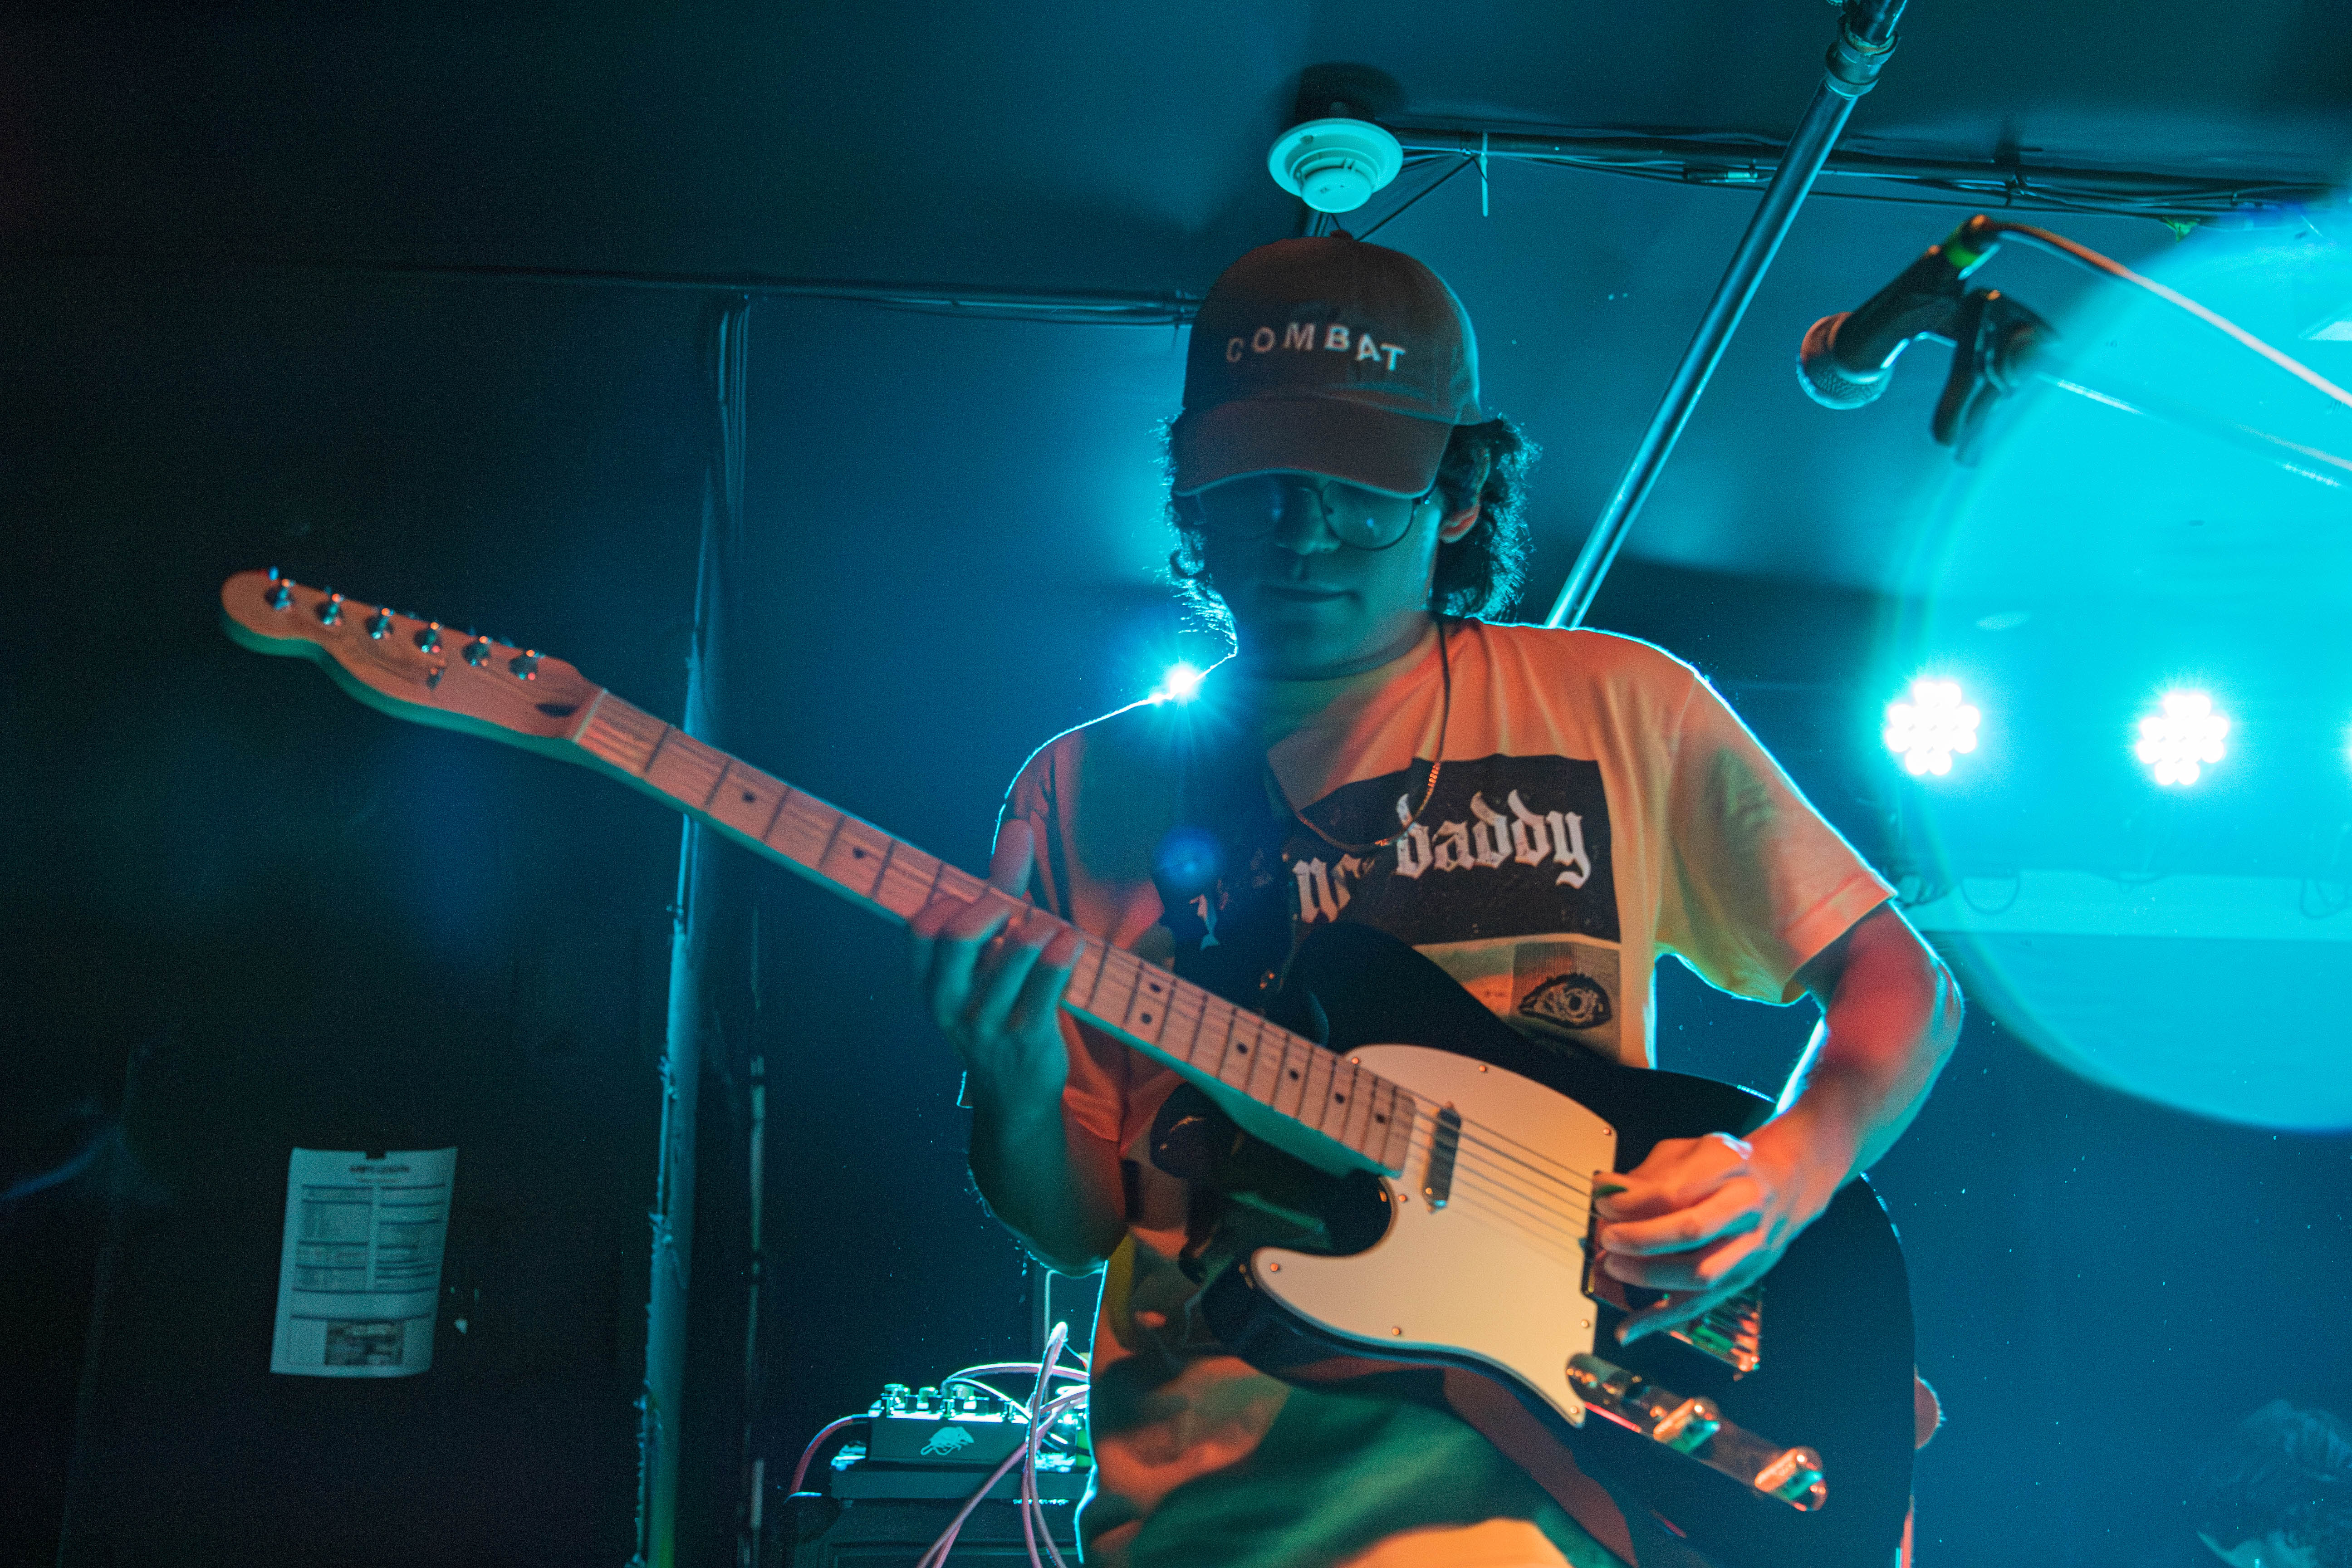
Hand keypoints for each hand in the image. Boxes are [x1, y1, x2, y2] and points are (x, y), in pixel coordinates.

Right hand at [906, 820, 1084, 1098]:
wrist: (1013, 1093)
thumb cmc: (1000, 1005)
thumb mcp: (989, 952)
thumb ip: (1001, 888)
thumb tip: (1018, 827)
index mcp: (928, 981)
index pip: (919, 926)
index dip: (950, 900)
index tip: (979, 899)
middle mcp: (949, 1002)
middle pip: (957, 935)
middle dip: (991, 908)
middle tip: (1012, 908)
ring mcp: (986, 1023)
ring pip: (1010, 955)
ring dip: (1037, 929)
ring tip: (1049, 930)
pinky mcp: (1027, 1037)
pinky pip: (1046, 985)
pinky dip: (1062, 953)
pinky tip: (1070, 941)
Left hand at [1591, 1114, 1851, 1345]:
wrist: (1786, 1183)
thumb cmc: (1728, 1167)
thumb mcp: (1691, 1151)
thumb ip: (1649, 1172)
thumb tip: (1605, 1189)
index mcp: (1728, 1169)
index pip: (1675, 1191)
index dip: (1632, 1201)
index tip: (1602, 1202)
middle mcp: (1745, 1210)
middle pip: (1691, 1230)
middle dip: (1641, 1238)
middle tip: (1608, 1237)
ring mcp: (1750, 1249)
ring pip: (1700, 1274)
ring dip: (1649, 1275)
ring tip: (1614, 1266)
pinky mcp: (1744, 1278)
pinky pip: (1700, 1305)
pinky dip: (1660, 1319)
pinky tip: (1627, 1329)